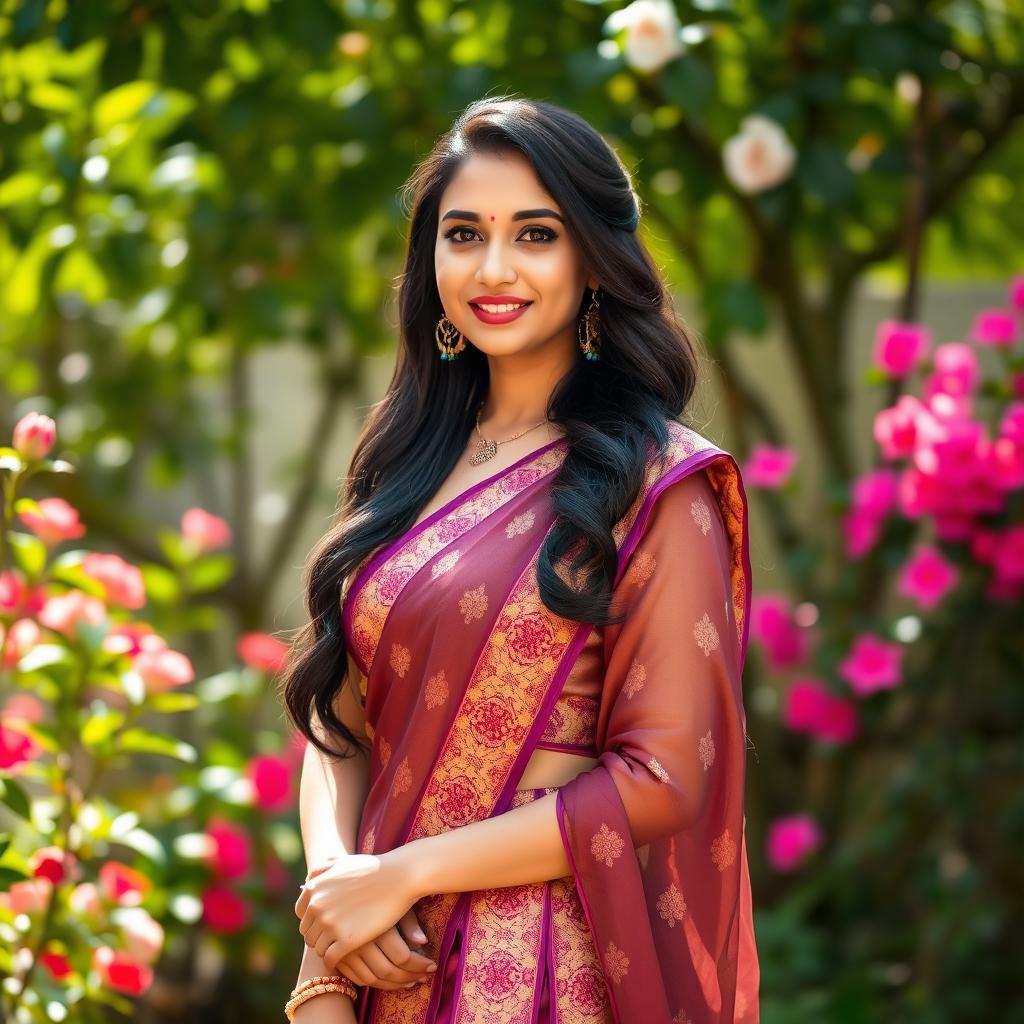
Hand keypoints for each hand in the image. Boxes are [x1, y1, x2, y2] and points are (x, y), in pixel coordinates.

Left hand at [302, 862, 436, 990]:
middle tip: (338, 938)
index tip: (329, 924)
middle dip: (321, 937)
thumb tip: (305, 882)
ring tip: (344, 947)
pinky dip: (335, 961)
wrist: (398, 876)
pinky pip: (330, 959)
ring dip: (329, 949)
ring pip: (318, 949)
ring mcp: (330, 924)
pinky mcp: (345, 940)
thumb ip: (322, 870)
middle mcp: (316, 906)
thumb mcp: (343, 862)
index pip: (302, 916)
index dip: (315, 922)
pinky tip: (347, 956)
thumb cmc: (374, 868)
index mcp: (313, 889)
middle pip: (308, 934)